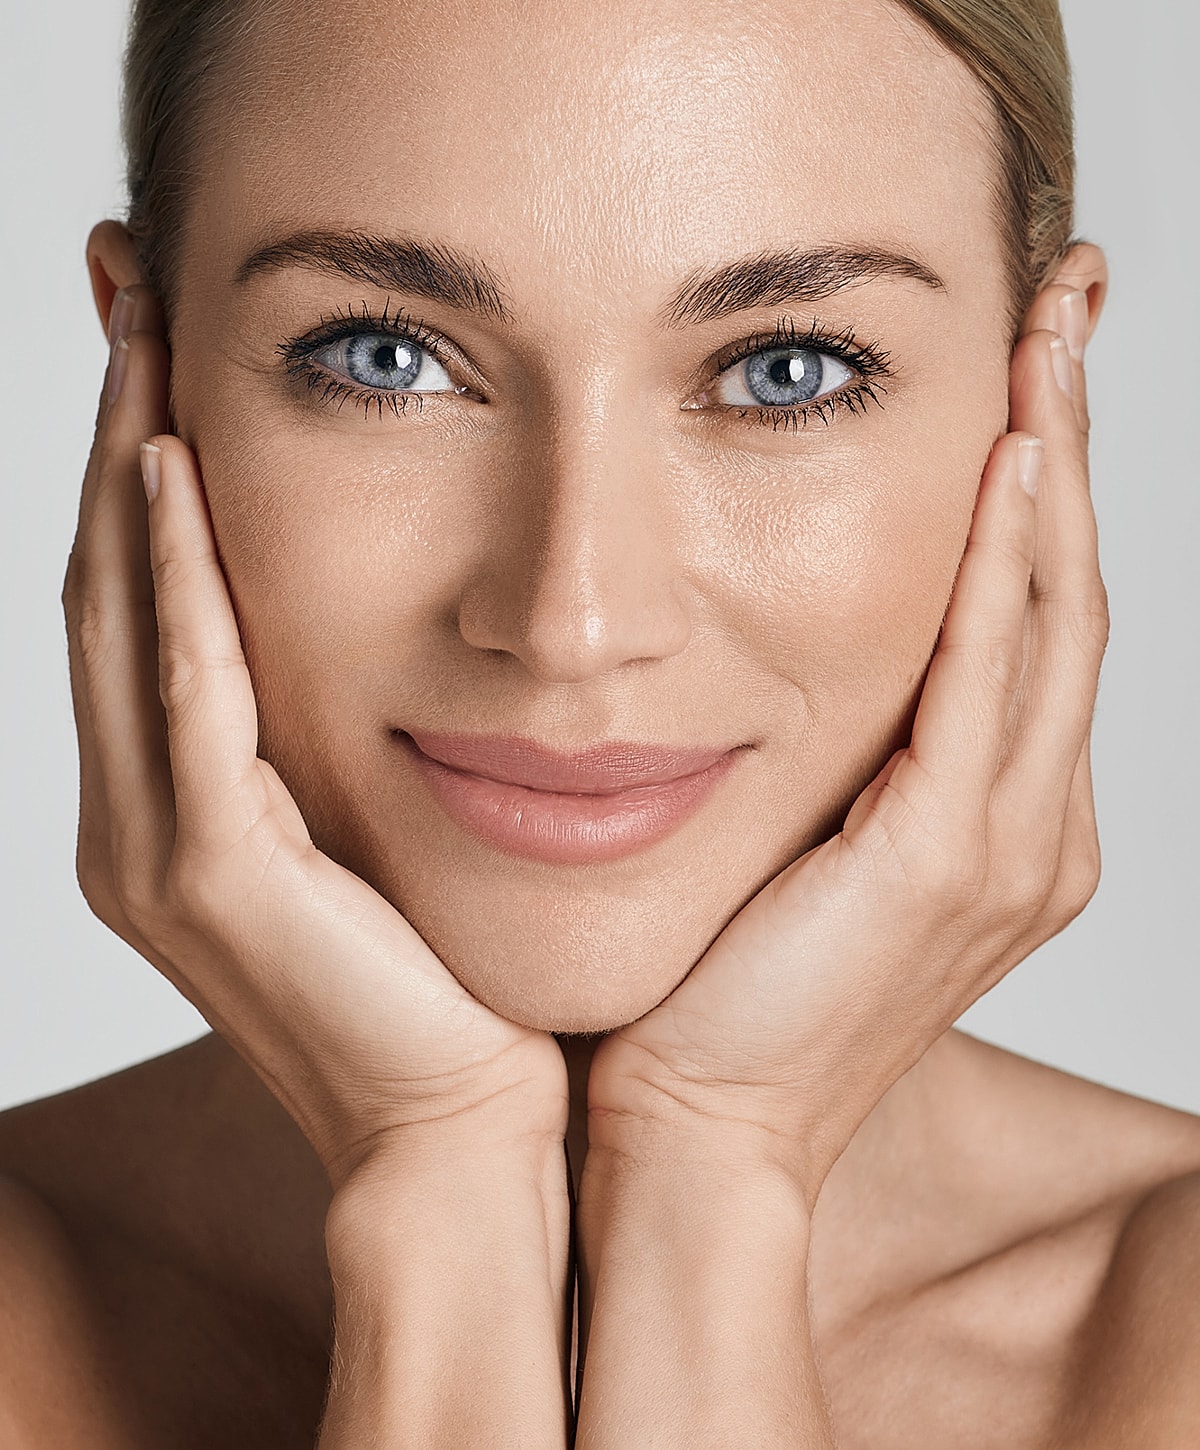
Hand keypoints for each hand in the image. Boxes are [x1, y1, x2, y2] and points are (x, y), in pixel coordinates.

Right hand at [64, 287, 567, 1187]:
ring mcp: (158, 850)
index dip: (136, 466)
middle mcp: (142, 820)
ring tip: (139, 334)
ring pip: (122, 618)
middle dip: (111, 430)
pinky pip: (184, 696)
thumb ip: (350, 732)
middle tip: (124, 286)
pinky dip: (174, 582)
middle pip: (110, 584)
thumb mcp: (386, 825)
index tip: (158, 340)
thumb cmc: (451, 981)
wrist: (470, 1131)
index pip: (146, 599)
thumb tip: (398, 623)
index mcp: (184, 806)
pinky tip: (175, 470)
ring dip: (125, 472)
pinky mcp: (210, 875)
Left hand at [587, 285, 1106, 1201]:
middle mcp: (1031, 825)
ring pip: (1052, 618)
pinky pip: (989, 682)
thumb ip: (838, 746)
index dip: (1043, 482)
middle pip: (1067, 592)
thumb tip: (794, 636)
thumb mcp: (797, 836)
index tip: (1027, 361)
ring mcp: (1007, 848)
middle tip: (1064, 298)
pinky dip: (1001, 566)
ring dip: (1053, 469)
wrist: (692, 1123)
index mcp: (994, 819)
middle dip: (1071, 437)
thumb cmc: (719, 982)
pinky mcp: (949, 864)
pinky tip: (1001, 460)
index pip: (1032, 614)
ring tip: (1047, 334)